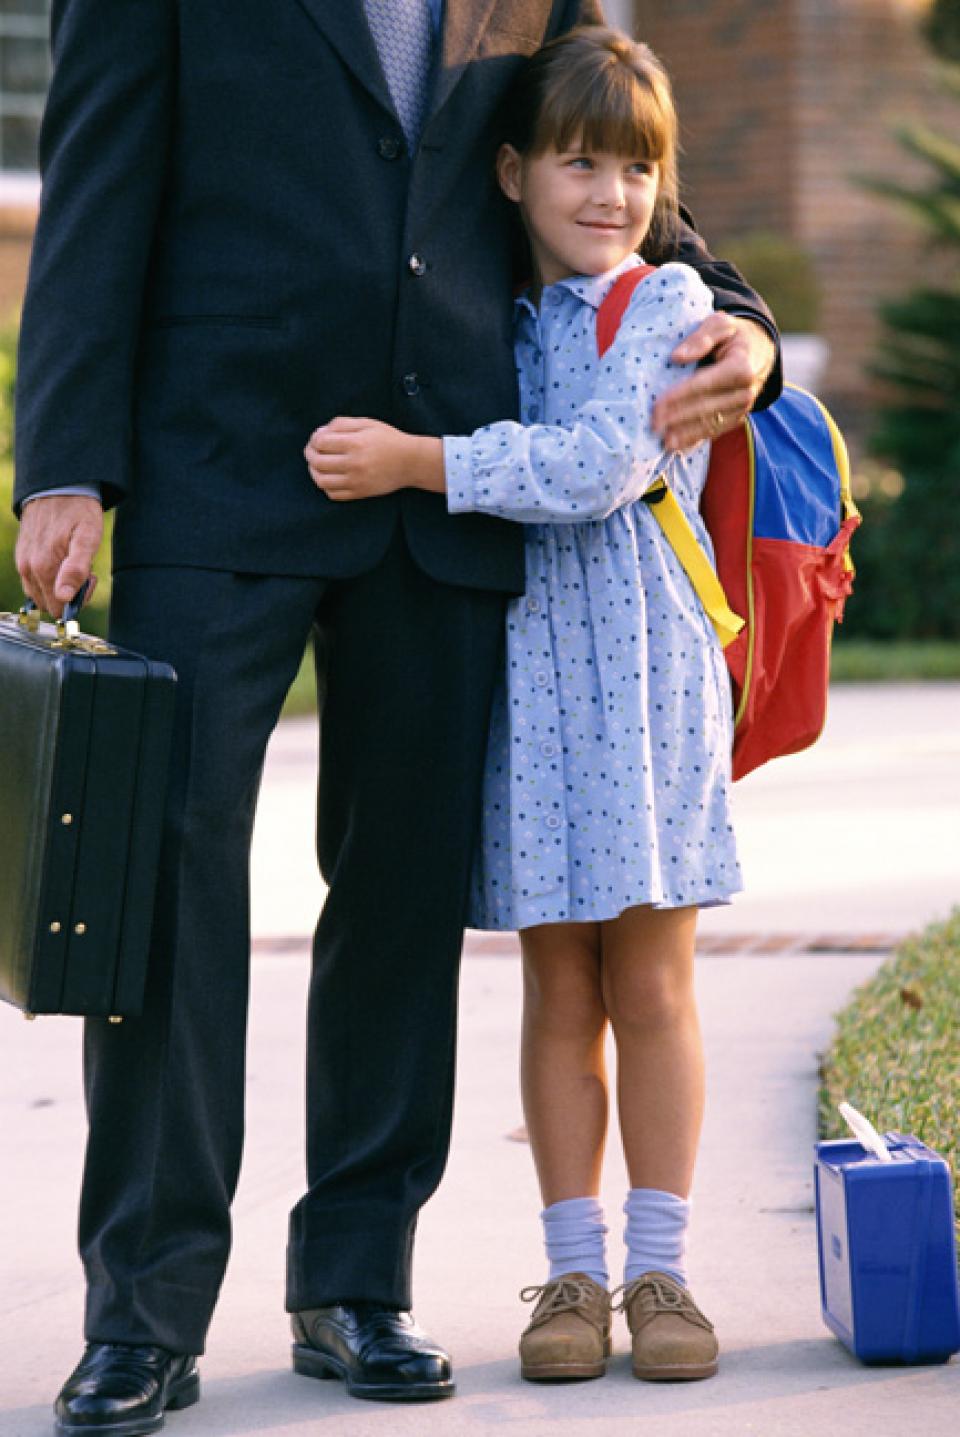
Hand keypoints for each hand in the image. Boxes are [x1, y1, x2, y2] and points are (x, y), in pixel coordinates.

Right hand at [15, 495, 102, 617]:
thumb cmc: (77, 511)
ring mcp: (23, 562)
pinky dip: (49, 577)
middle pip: (49, 603)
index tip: (88, 580)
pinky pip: (34, 581)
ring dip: (59, 586)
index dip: (77, 600)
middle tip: (84, 572)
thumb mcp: (87, 539)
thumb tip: (63, 597)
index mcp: (43, 567)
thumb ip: (76, 570)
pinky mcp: (22, 556)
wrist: (57, 487)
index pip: (58, 608)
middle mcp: (28, 568)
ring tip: (74, 563)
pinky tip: (62, 559)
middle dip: (68, 595)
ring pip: (41, 594)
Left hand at [305, 417, 443, 499]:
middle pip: (317, 462)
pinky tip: (328, 477)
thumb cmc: (388, 439)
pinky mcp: (360, 493)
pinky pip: (333, 494)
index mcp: (355, 443)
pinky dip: (325, 486)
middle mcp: (354, 464)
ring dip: (313, 471)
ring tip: (317, 465)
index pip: (320, 442)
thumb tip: (319, 433)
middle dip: (309, 454)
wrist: (411, 462)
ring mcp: (356, 481)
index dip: (314, 439)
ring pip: (321, 481)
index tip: (318, 438)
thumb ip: (341, 424)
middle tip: (312, 450)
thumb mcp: (367, 423)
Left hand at [652, 314, 776, 451]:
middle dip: (677, 418)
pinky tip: (679, 446)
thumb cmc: (734, 334)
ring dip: (686, 434)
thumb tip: (676, 357)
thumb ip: (700, 337)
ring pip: (710, 423)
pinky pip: (716, 430)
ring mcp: (743, 408)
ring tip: (664, 443)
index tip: (657, 405)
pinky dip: (696, 439)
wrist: (760, 349)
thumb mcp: (720, 323)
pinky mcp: (738, 417)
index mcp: (741, 367)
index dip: (679, 396)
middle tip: (653, 425)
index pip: (703, 385)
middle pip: (705, 408)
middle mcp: (745, 391)